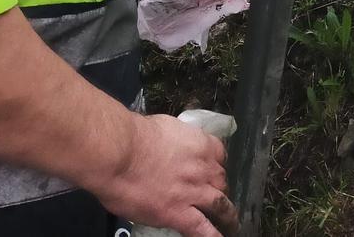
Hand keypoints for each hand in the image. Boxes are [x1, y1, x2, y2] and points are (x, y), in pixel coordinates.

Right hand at [95, 114, 237, 236]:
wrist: (122, 154)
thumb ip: (177, 139)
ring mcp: (193, 192)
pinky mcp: (178, 212)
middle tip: (217, 195)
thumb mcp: (167, 127)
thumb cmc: (136, 136)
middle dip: (220, 188)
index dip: (217, 164)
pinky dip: (212, 235)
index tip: (214, 169)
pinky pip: (201, 228)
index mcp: (201, 145)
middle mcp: (203, 168)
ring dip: (227, 215)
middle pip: (221, 180)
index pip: (221, 155)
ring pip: (220, 205)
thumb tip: (172, 145)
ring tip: (231, 224)